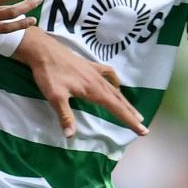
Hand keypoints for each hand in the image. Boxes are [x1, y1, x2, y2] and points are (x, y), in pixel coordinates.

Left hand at [17, 30, 146, 137]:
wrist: (44, 51)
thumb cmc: (49, 74)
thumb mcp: (55, 97)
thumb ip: (65, 116)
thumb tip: (70, 135)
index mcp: (94, 91)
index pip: (117, 109)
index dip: (129, 121)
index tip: (143, 131)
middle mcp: (99, 82)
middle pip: (119, 100)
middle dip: (131, 114)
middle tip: (143, 126)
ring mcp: (95, 72)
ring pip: (115, 89)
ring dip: (125, 101)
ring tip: (135, 112)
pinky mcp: (89, 66)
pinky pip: (108, 74)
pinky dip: (115, 81)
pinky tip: (116, 84)